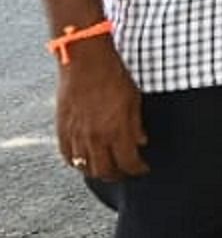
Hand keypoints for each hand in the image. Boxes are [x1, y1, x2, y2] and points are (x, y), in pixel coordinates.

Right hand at [56, 41, 146, 181]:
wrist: (86, 61)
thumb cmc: (114, 76)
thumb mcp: (135, 100)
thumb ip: (136, 125)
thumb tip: (141, 142)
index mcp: (116, 130)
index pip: (128, 163)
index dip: (137, 170)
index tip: (143, 168)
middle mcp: (94, 137)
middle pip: (104, 171)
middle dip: (118, 175)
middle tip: (126, 172)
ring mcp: (76, 134)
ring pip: (84, 167)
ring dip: (96, 172)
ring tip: (106, 169)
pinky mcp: (62, 128)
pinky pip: (67, 155)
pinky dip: (76, 163)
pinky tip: (84, 161)